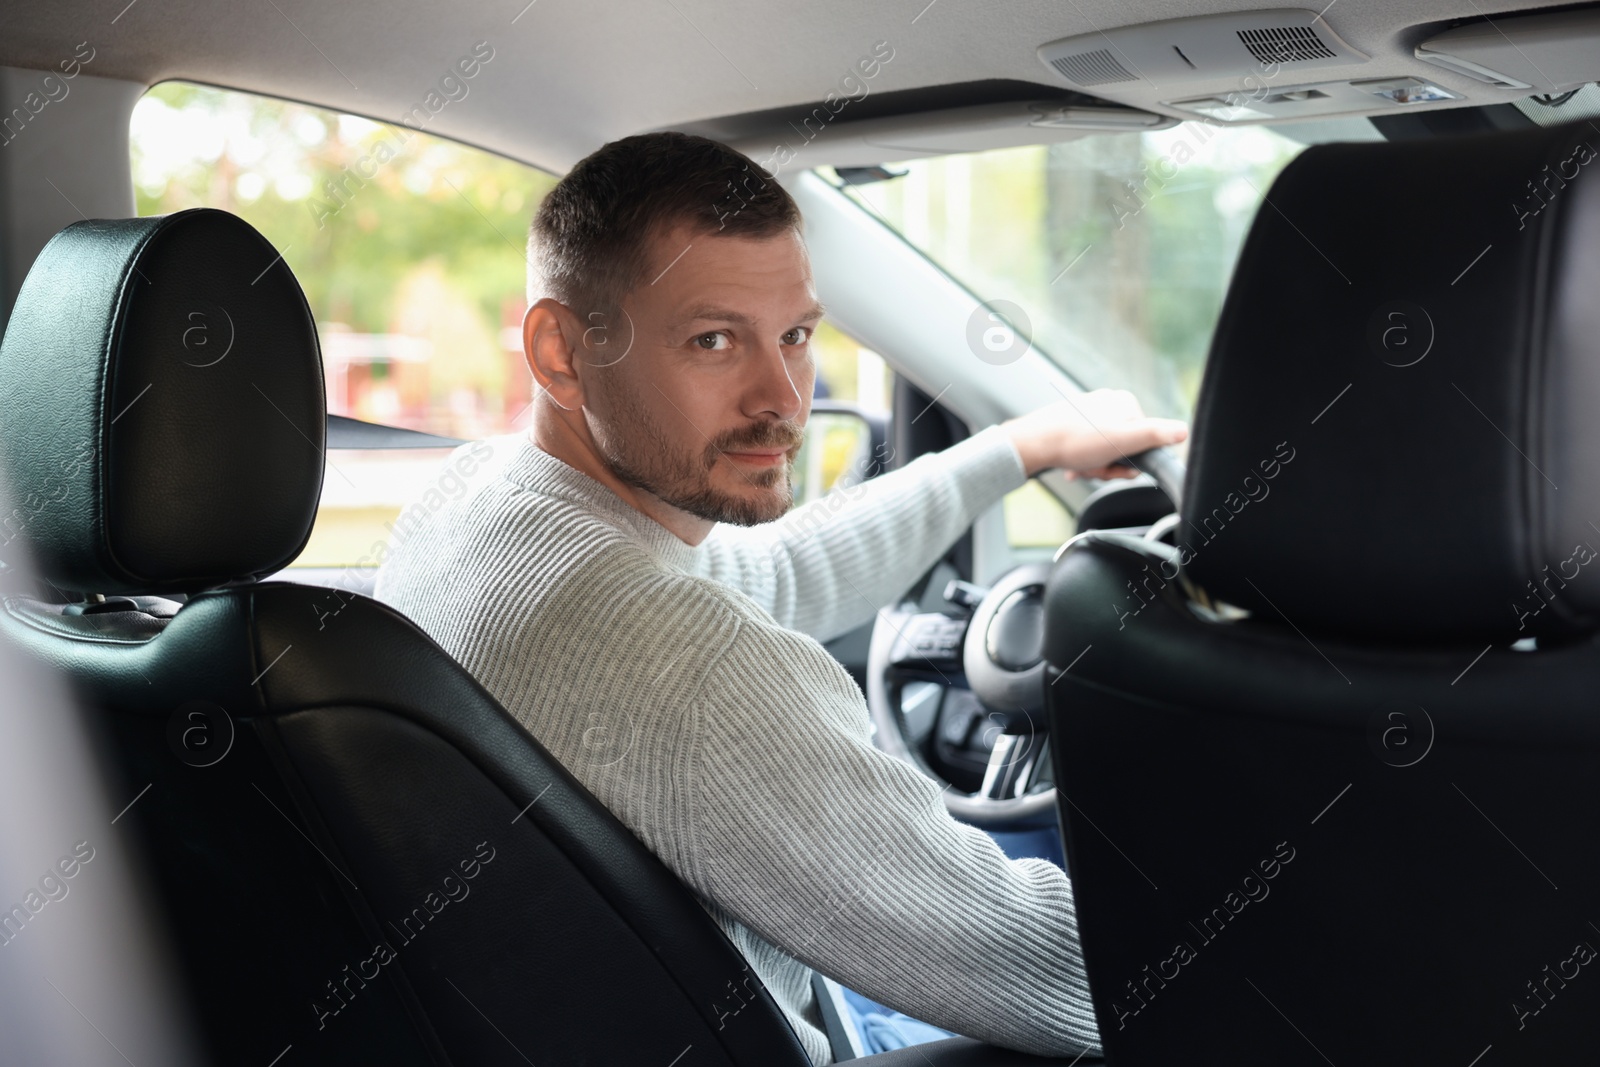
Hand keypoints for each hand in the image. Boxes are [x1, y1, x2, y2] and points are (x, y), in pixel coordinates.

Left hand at [1001, 390, 1187, 478]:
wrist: (1034, 443)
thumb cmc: (1077, 442)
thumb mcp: (1124, 440)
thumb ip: (1156, 435)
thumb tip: (1184, 431)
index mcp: (1126, 403)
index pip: (1143, 440)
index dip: (1131, 460)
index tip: (1116, 467)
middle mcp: (1108, 403)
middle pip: (1122, 447)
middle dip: (1109, 465)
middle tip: (1094, 468)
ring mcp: (1090, 413)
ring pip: (1104, 451)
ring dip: (1094, 466)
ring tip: (1079, 467)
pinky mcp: (1073, 423)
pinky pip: (1087, 448)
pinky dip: (1081, 461)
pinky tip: (1072, 467)